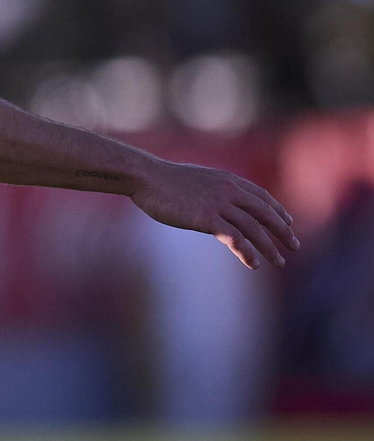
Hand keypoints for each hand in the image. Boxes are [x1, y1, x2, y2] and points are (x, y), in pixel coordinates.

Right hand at [131, 160, 298, 268]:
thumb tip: (217, 200)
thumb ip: (212, 188)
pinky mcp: (206, 218)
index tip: (288, 224)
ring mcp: (219, 204)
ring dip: (269, 247)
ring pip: (254, 228)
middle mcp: (228, 190)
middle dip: (283, 231)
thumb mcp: (196, 179)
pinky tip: (253, 263)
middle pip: (265, 213)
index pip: (262, 196)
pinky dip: (247, 252)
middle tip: (295, 246)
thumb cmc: (163, 179)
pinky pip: (235, 238)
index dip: (278, 211)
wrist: (145, 177)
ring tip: (279, 262)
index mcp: (227, 179)